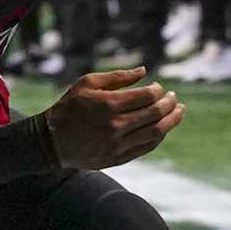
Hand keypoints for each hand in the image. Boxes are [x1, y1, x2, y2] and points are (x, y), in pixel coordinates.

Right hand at [40, 67, 183, 168]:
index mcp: (108, 104)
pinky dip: (159, 136)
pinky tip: (163, 128)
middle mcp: (116, 125)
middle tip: (174, 98)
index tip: (158, 88)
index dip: (157, 90)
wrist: (51, 142)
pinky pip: (147, 147)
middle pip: (155, 114)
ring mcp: (118, 144)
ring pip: (156, 132)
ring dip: (172, 121)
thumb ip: (117, 77)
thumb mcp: (87, 84)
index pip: (147, 96)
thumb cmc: (69, 108)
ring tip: (179, 112)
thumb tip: (143, 71)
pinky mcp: (118, 158)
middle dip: (169, 103)